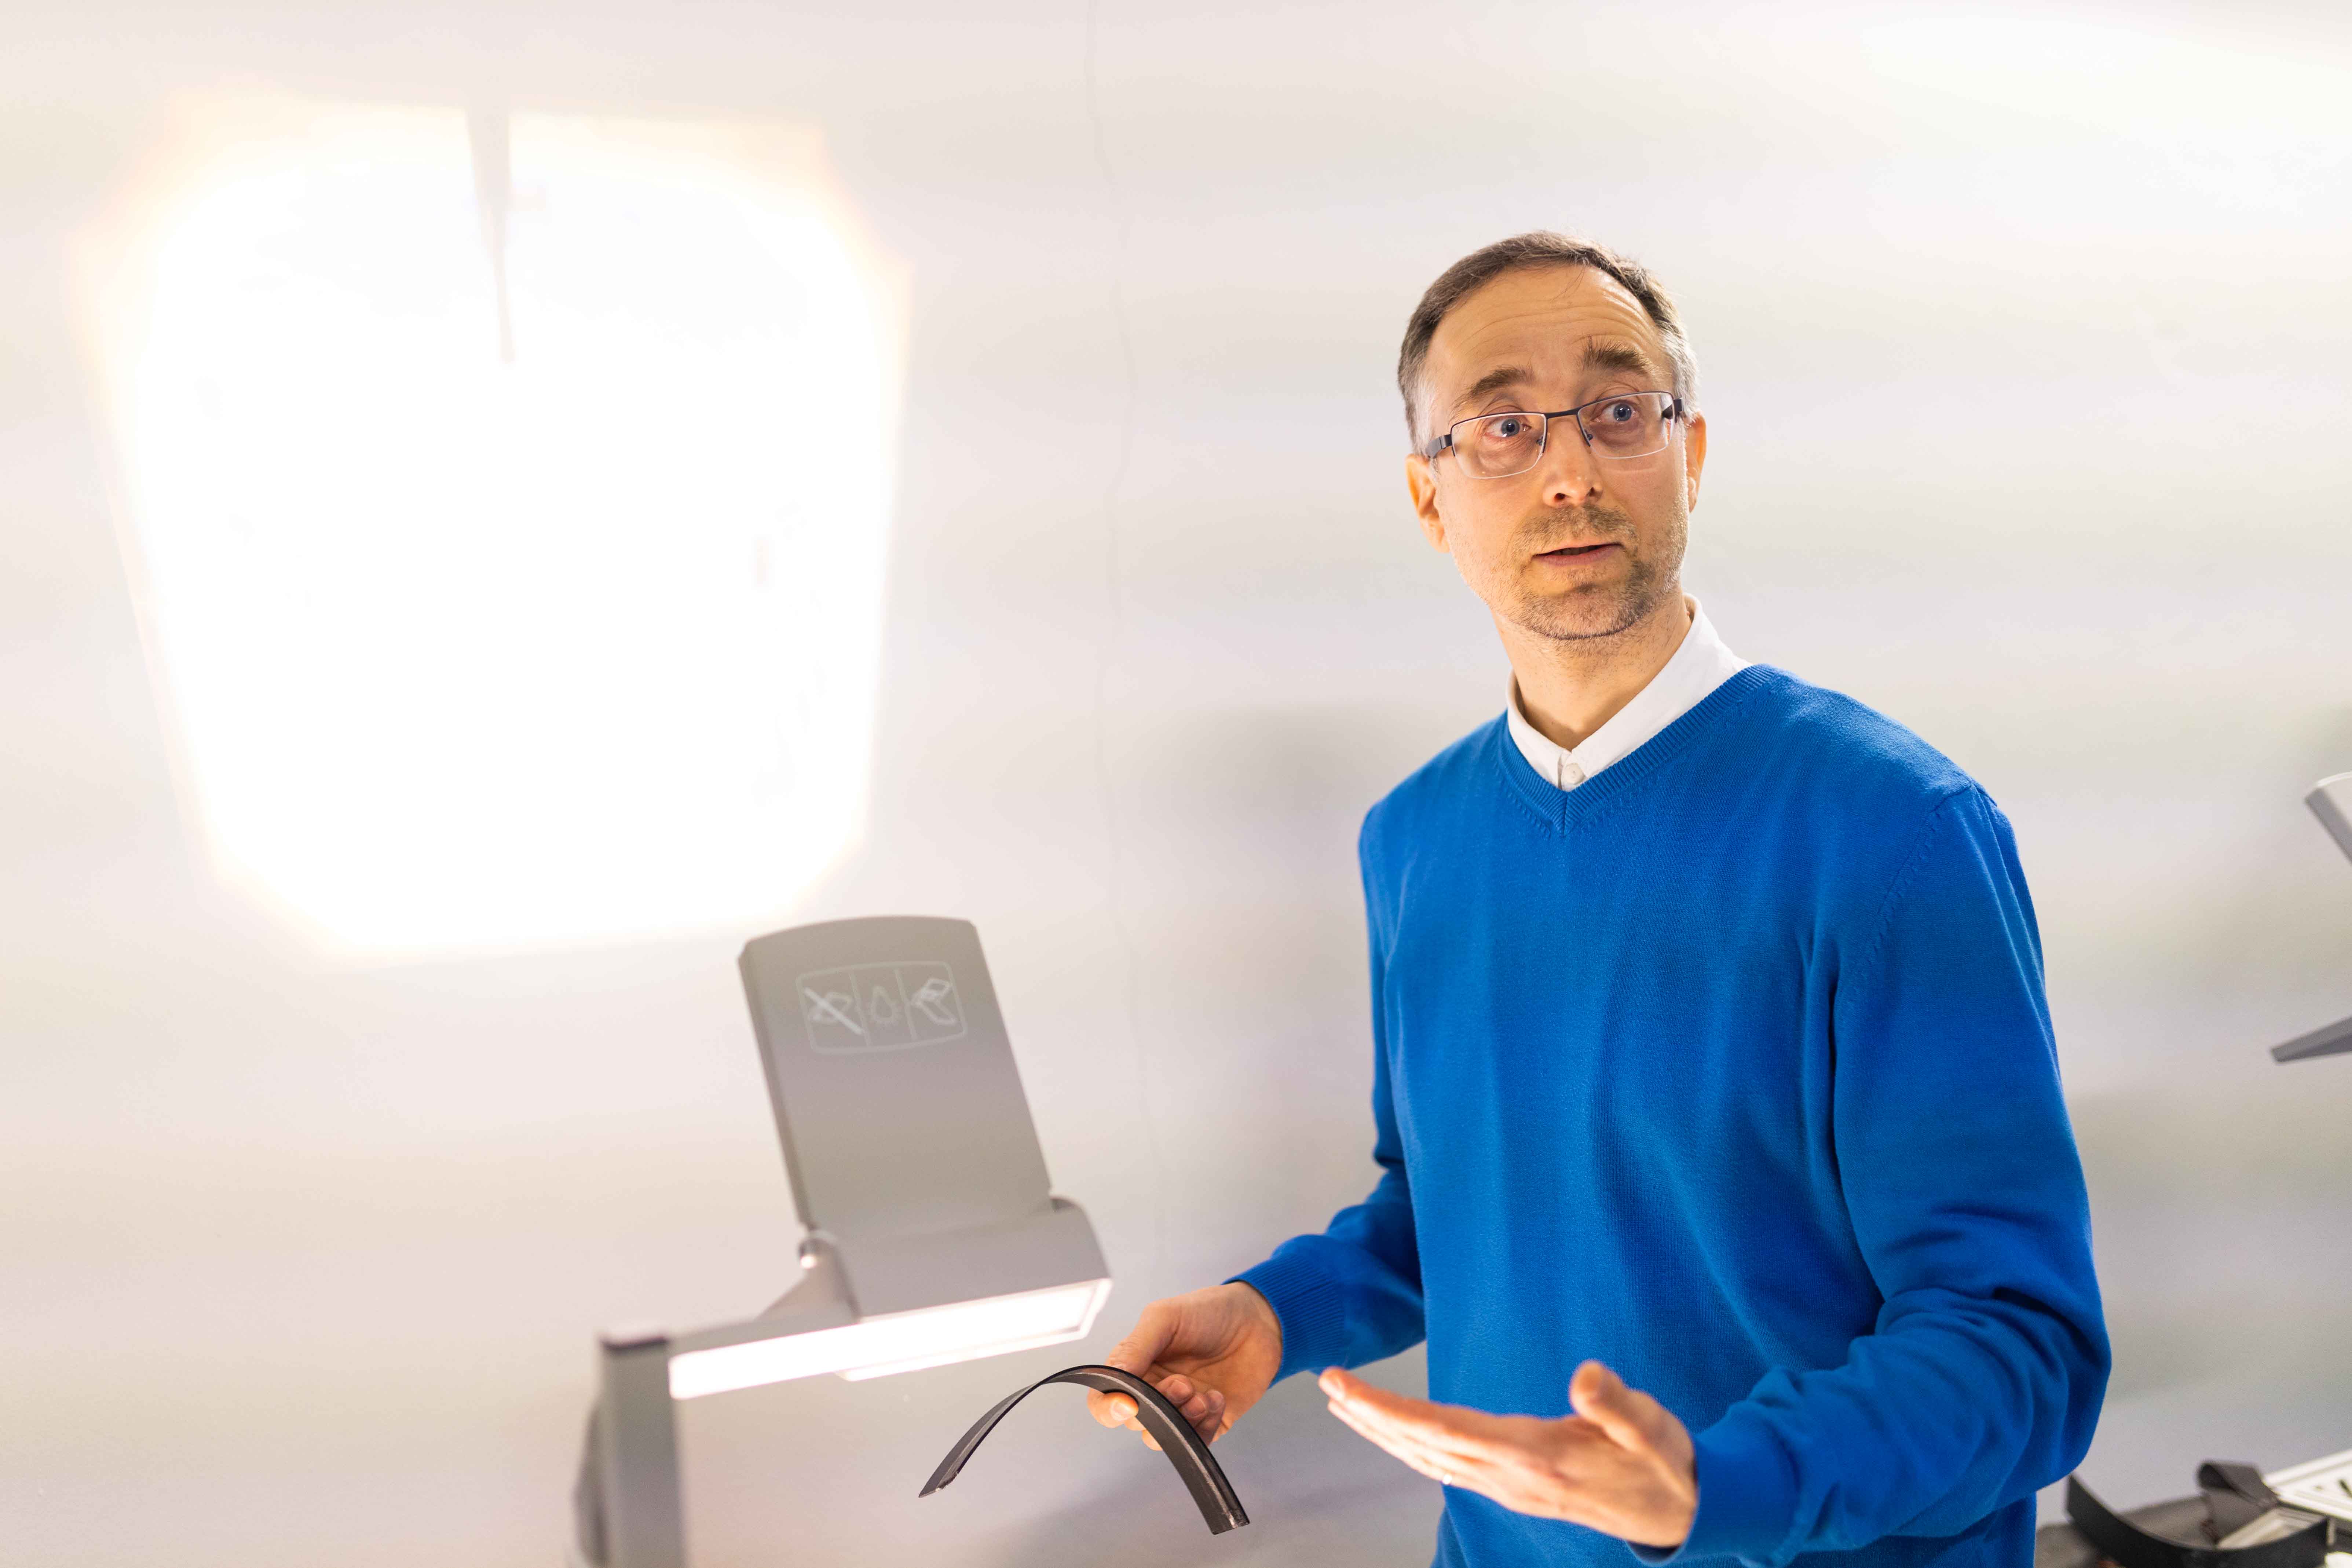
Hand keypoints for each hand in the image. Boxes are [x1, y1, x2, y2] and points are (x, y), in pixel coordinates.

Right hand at [1086, 1282, 1283, 1449]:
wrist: (1259, 1320)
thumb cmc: (1208, 1312)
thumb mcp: (1165, 1317)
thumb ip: (1135, 1347)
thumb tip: (1112, 1378)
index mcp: (1135, 1366)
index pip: (1104, 1400)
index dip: (1108, 1408)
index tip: (1128, 1404)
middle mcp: (1154, 1391)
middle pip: (1135, 1422)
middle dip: (1156, 1408)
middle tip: (1182, 1384)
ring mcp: (1181, 1409)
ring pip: (1162, 1438)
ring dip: (1180, 1419)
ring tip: (1201, 1394)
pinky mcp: (1209, 1422)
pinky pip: (1196, 1441)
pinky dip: (1204, 1425)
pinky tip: (1217, 1397)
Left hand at [1319, 1359, 1697, 1548]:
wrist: (1683, 1512)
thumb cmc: (1664, 1462)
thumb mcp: (1653, 1428)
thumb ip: (1617, 1402)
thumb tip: (1584, 1374)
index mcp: (1534, 1455)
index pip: (1444, 1430)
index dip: (1392, 1410)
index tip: (1349, 1389)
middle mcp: (1511, 1477)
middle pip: (1424, 1446)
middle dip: (1371, 1418)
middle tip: (1328, 1385)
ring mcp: (1512, 1487)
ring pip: (1431, 1460)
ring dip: (1386, 1432)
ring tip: (1347, 1404)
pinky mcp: (1518, 1486)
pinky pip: (1449, 1466)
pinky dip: (1415, 1446)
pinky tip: (1400, 1437)